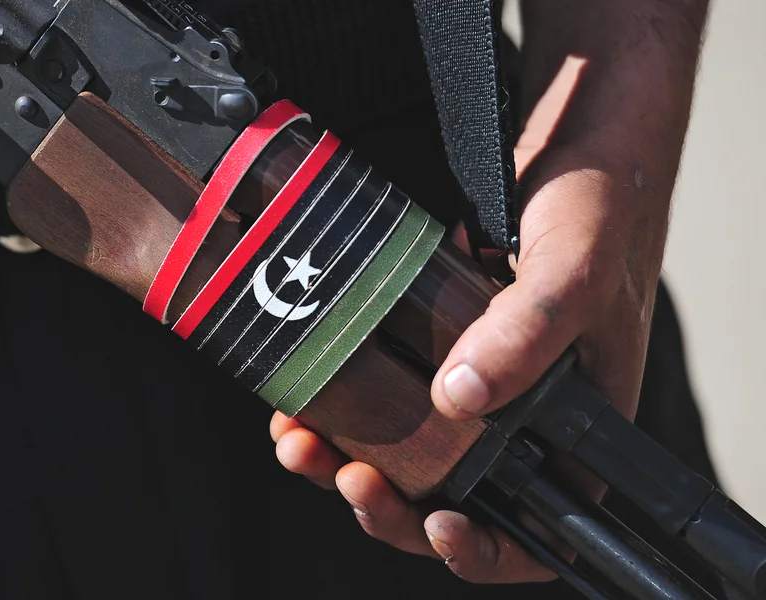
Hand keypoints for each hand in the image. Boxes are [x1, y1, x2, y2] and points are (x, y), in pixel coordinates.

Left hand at [270, 0, 708, 578]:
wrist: (573, 137)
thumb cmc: (603, 203)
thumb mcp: (575, 266)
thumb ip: (529, 330)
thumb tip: (461, 397)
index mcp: (576, 421)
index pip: (538, 522)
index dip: (487, 547)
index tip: (434, 525)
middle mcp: (519, 411)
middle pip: (450, 496)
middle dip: (388, 503)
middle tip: (341, 475)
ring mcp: (468, 380)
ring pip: (401, 453)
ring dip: (344, 460)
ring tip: (300, 441)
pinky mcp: (424, 345)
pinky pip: (376, 397)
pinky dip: (334, 407)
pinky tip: (297, 399)